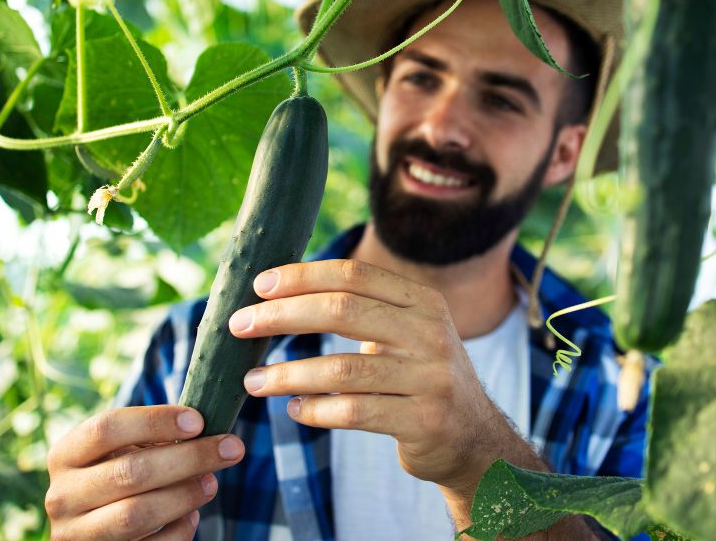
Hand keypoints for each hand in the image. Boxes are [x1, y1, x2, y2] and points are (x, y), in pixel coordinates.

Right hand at [45, 405, 244, 539]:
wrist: (92, 530)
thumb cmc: (117, 478)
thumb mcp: (119, 453)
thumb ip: (151, 440)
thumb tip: (204, 430)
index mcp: (66, 455)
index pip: (105, 429)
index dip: (155, 421)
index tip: (198, 421)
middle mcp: (62, 496)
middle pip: (129, 472)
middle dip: (189, 458)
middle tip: (230, 448)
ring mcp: (76, 535)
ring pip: (136, 514)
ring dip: (184, 495)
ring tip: (211, 482)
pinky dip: (178, 530)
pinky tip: (191, 516)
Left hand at [228, 259, 501, 491]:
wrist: (475, 440)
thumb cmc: (421, 379)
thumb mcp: (408, 333)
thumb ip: (362, 310)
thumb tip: (281, 293)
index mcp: (422, 302)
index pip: (353, 275)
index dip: (302, 276)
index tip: (259, 286)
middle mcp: (431, 333)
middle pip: (342, 311)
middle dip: (282, 316)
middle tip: (240, 326)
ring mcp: (431, 378)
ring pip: (341, 369)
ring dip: (287, 374)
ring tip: (253, 381)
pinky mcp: (424, 421)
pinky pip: (353, 413)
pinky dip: (315, 411)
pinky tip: (294, 410)